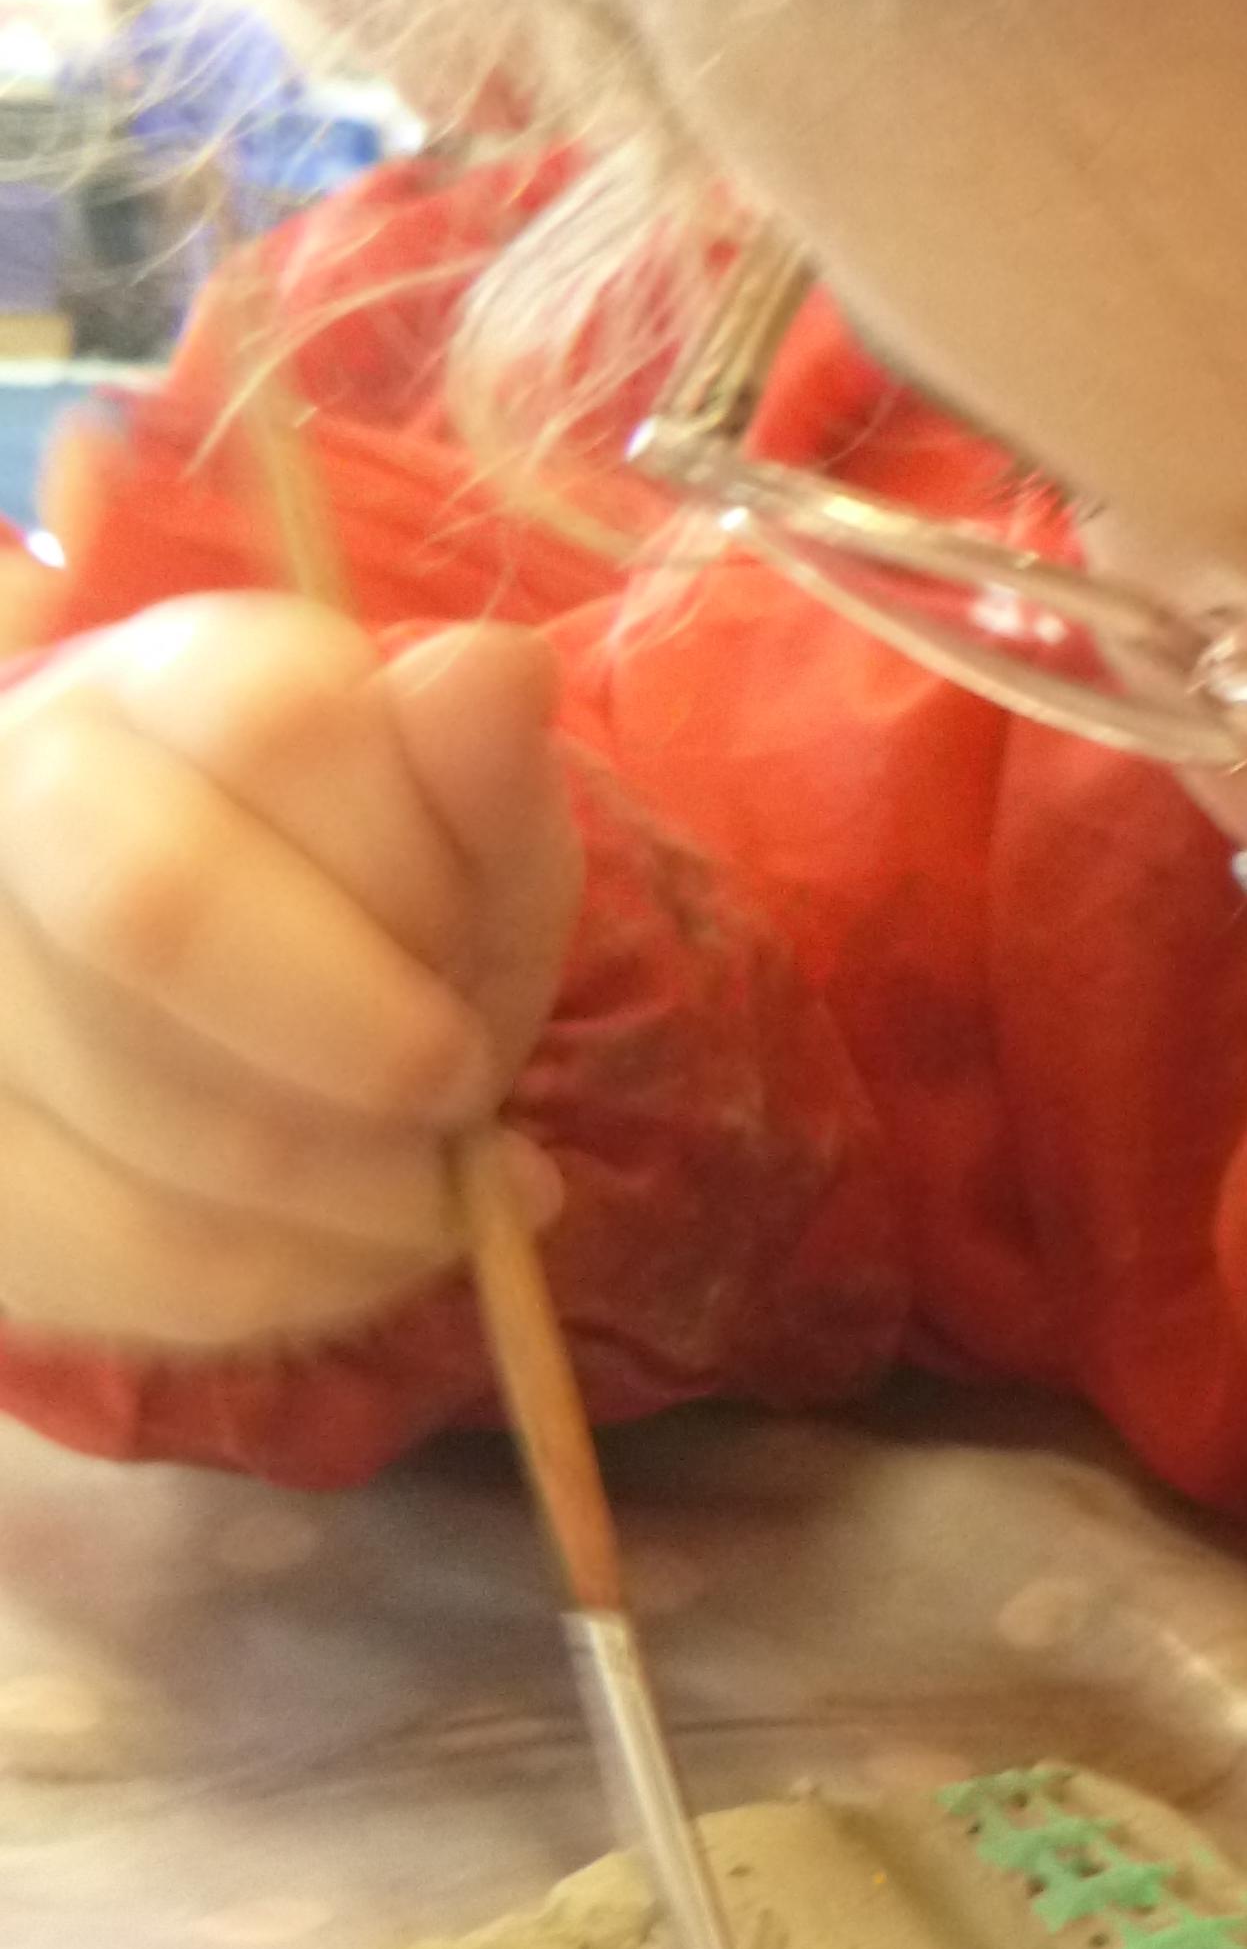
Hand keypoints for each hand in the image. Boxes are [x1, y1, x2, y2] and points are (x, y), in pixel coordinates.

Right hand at [0, 599, 578, 1349]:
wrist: (265, 1047)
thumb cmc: (382, 919)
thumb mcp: (476, 846)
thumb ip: (484, 779)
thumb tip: (498, 672)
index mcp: (169, 683)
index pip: (272, 725)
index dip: (403, 875)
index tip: (474, 970)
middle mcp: (21, 790)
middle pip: (149, 908)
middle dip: (351, 1045)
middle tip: (452, 1095)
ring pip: (121, 1099)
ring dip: (336, 1187)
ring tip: (432, 1194)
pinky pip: (106, 1247)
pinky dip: (274, 1276)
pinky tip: (354, 1249)